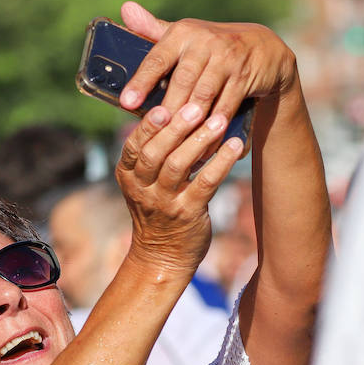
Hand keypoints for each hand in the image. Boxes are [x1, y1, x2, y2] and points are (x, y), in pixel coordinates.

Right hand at [114, 100, 246, 271]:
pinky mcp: (188, 214)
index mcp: (128, 176)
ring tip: (219, 120)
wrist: (162, 257)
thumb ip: (152, 154)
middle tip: (196, 107)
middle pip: (155, 153)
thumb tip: (172, 109)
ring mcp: (164, 203)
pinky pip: (205, 183)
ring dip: (200, 141)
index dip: (148, 125)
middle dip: (175, 129)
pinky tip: (235, 145)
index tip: (164, 106)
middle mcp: (142, 189)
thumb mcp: (143, 184)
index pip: (134, 146)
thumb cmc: (157, 211)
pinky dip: (221, 163)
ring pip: (178, 166)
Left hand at [118, 0, 297, 125]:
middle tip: (152, 133)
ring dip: (189, 121)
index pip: (157, 58)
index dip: (141, 82)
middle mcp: (206, 41)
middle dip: (166, 108)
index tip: (126, 103)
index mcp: (183, 32)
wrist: (262, 49)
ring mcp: (228, 59)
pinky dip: (213, 127)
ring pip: (203, 95)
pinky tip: (201, 143)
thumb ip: (152, 29)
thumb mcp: (184, 35)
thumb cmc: (210, 47)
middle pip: (181, 81)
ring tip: (173, 143)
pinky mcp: (245, 76)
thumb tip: (125, 9)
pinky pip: (226, 106)